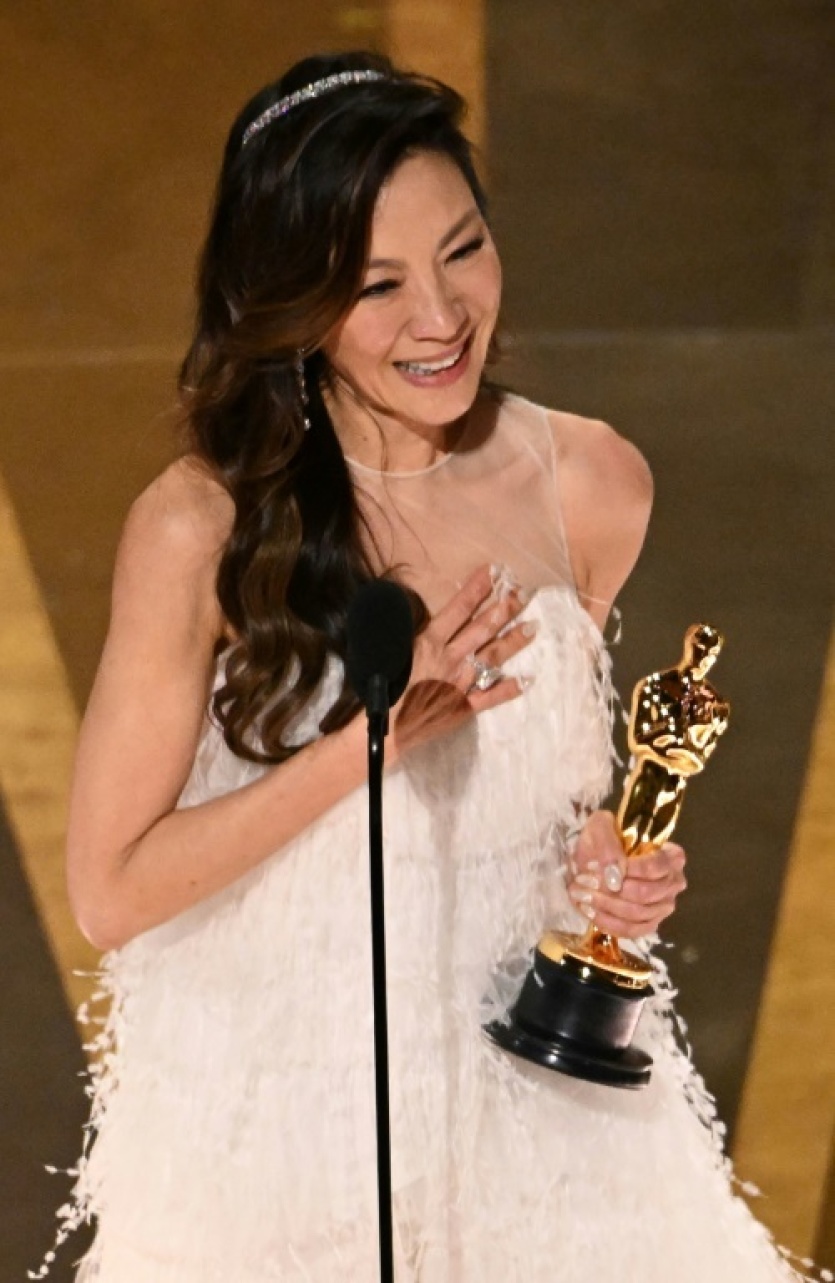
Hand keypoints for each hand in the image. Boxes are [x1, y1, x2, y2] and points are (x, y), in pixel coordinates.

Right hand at [390, 564, 536, 760]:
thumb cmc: (377, 688)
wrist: (380, 730)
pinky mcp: (462, 708)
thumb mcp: (386, 650)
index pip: (459, 609)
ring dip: (513, 642)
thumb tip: (416, 613)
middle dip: (503, 609)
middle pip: (482, 629)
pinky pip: (490, 698)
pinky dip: (509, 689)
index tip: (494, 572)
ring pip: (492, 658)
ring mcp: (460, 684)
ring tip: (532, 626)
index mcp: (430, 643)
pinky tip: (527, 680)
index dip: (477, 589)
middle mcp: (450, 660)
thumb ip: (405, 631)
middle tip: (523, 593)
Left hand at [567, 810, 686, 938]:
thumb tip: (616, 877)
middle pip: (646, 894)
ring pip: (636, 914)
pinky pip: (631, 930)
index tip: (599, 865)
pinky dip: (608, 922)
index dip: (631, 869)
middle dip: (611, 890)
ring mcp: (662, 907)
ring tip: (581, 894)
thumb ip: (608, 846)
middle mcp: (673, 883)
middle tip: (583, 881)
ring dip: (605, 905)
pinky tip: (590, 910)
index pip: (657, 866)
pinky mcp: (648, 924)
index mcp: (671, 856)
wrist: (592, 856)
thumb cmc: (602, 838)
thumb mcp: (600, 827)